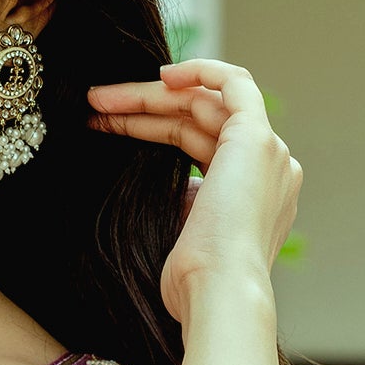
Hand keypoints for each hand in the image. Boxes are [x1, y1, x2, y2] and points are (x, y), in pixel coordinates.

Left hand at [87, 59, 300, 323]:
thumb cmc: (192, 281)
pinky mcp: (257, 139)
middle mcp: (270, 170)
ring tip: (98, 101)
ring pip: (205, 103)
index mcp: (255, 194)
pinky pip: (233, 83)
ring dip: (149, 96)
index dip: (154, 127)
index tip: (111, 124)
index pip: (201, 143)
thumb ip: (180, 194)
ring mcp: (268, 153)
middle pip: (199, 120)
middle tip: (94, 107)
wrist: (216, 294)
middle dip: (142, 108)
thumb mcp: (181, 227)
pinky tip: (159, 76)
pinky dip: (200, 70)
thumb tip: (148, 170)